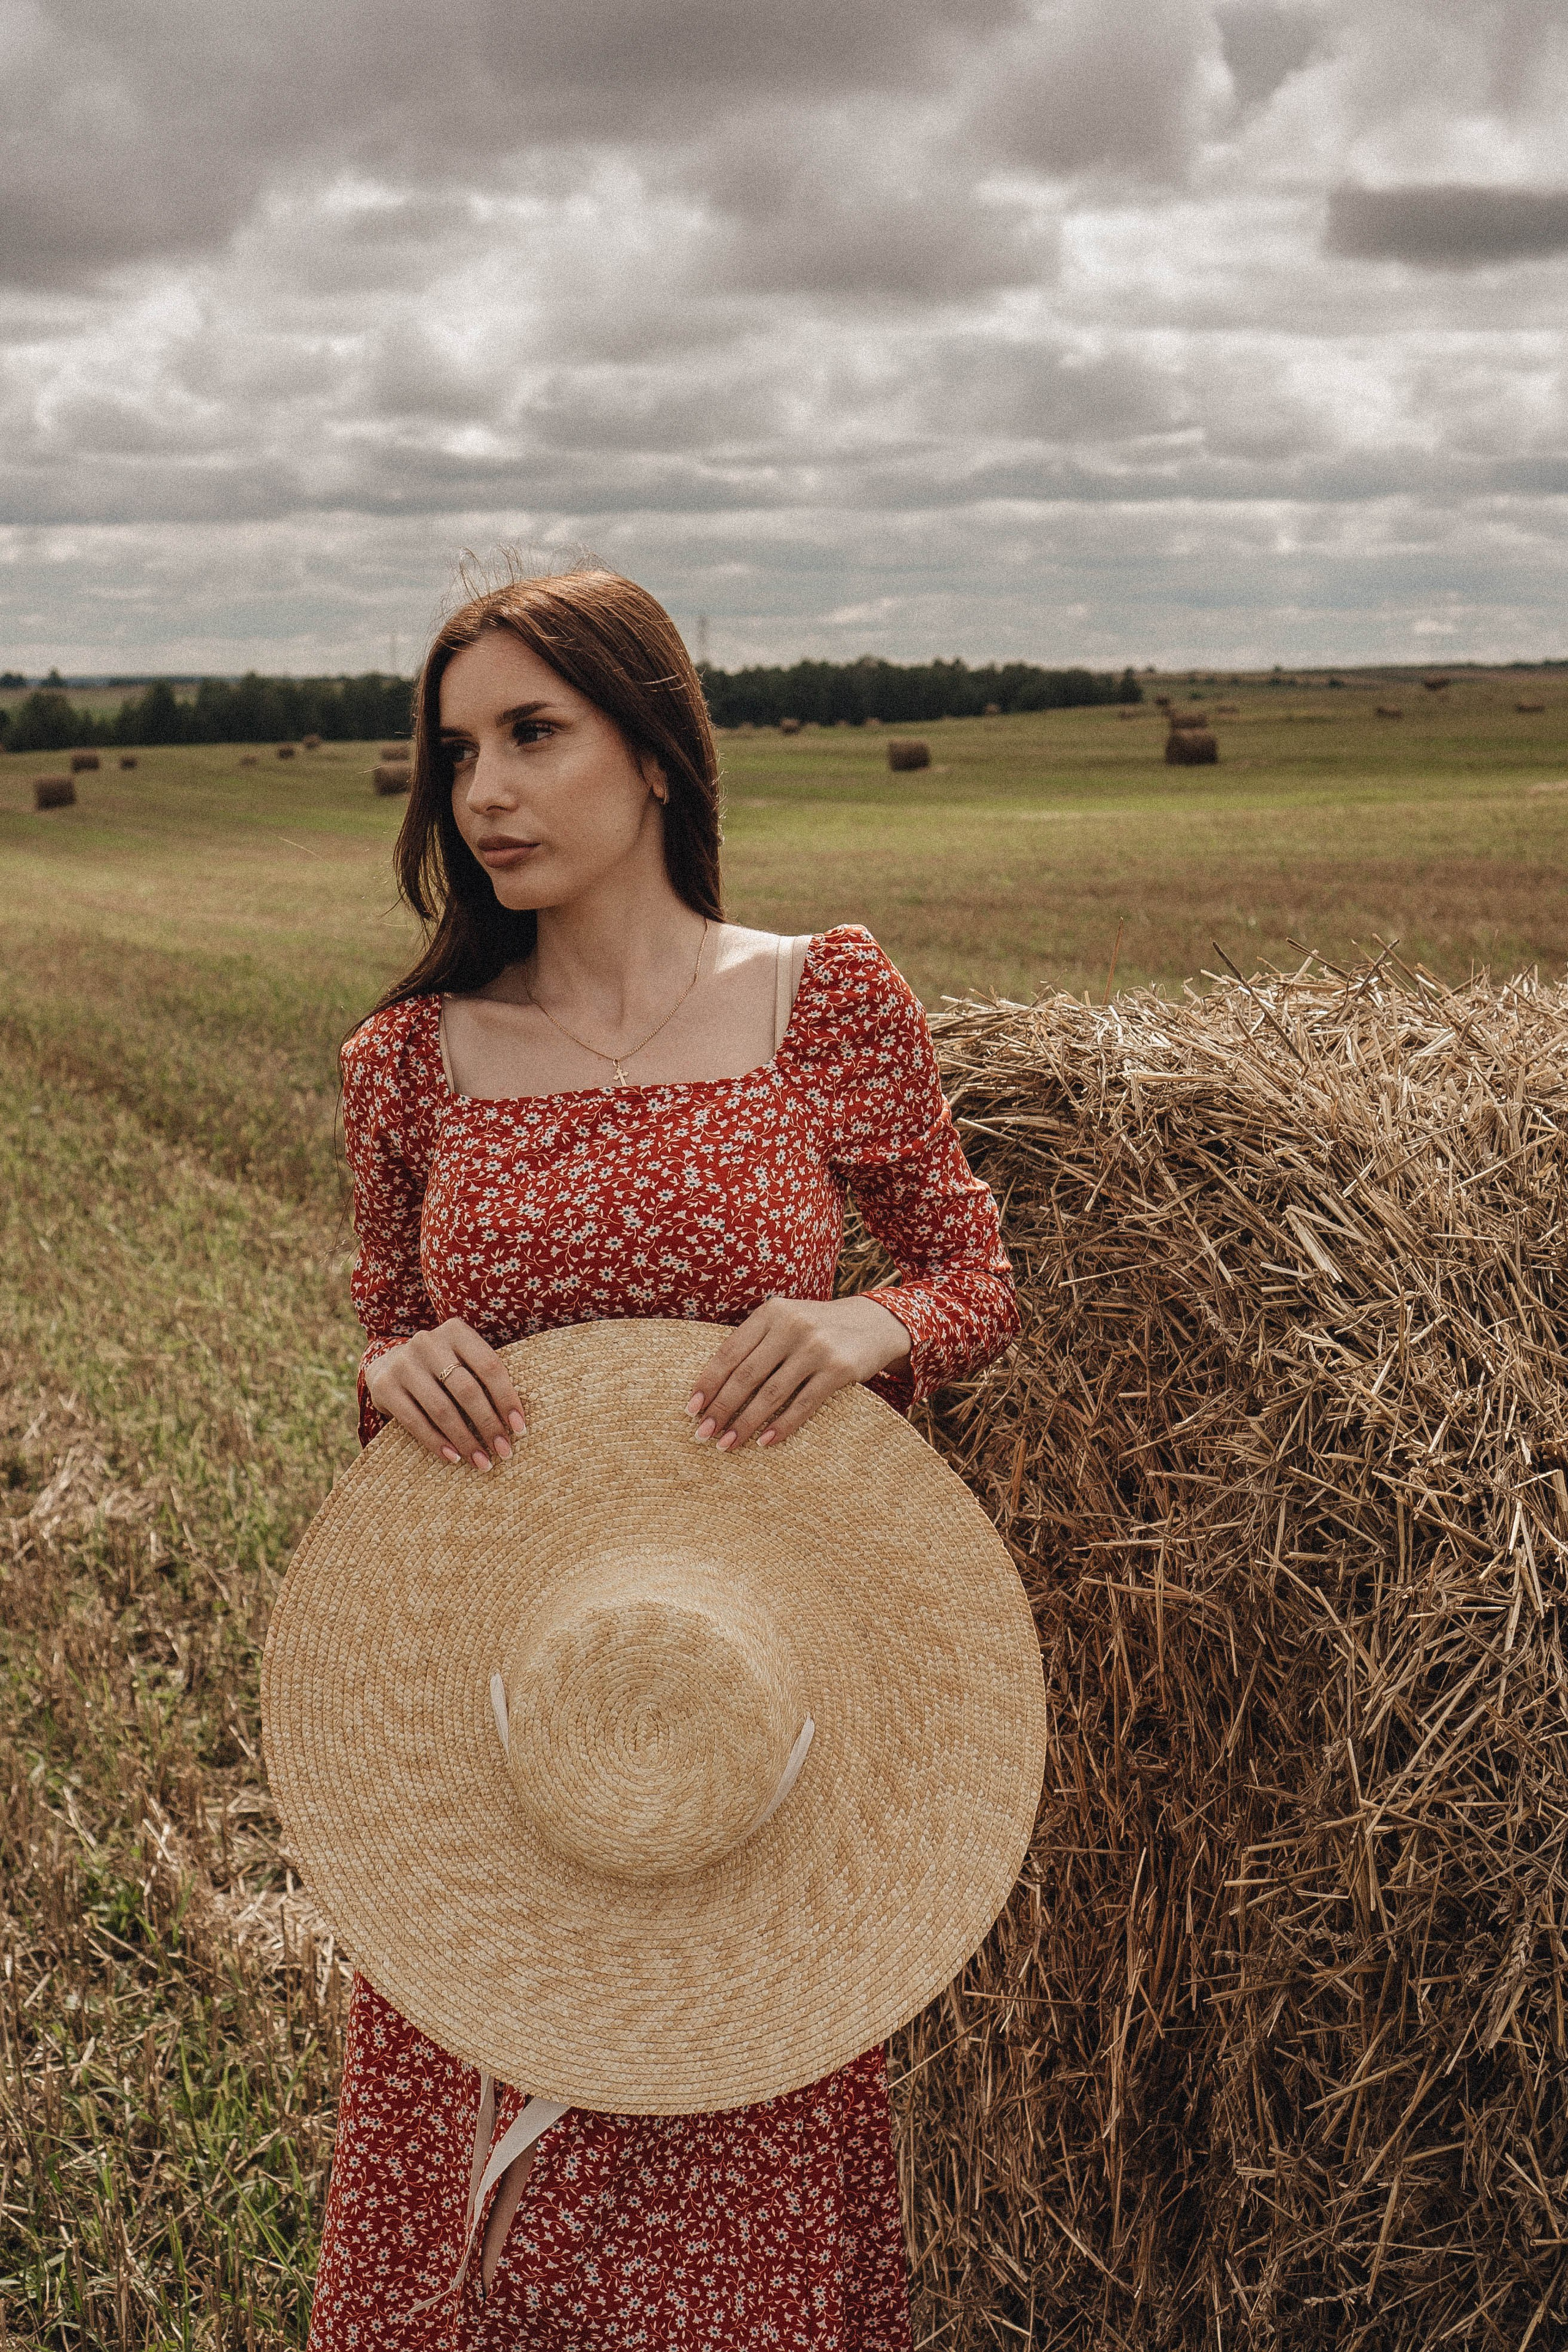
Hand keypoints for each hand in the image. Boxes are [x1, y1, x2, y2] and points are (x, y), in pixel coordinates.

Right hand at [365, 1318, 527, 1470]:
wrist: (388, 1363)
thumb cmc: (441, 1367)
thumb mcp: (462, 1360)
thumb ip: (484, 1378)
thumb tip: (516, 1422)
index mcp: (455, 1331)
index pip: (489, 1367)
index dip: (507, 1399)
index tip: (520, 1429)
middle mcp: (428, 1342)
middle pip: (467, 1390)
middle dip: (488, 1425)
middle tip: (504, 1451)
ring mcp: (403, 1363)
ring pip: (442, 1409)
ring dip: (465, 1440)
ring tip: (482, 1461)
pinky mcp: (384, 1386)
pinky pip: (415, 1421)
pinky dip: (437, 1442)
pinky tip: (454, 1457)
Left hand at [684, 1295, 911, 1452]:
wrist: (875, 1323)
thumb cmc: (817, 1329)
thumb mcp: (785, 1323)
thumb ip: (755, 1345)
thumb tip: (712, 1389)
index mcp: (771, 1313)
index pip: (729, 1352)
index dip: (708, 1382)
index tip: (691, 1409)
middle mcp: (792, 1326)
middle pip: (746, 1375)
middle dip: (721, 1408)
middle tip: (703, 1434)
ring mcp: (817, 1347)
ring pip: (771, 1393)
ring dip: (745, 1423)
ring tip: (727, 1444)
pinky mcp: (839, 1369)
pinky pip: (804, 1404)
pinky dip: (782, 1426)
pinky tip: (765, 1442)